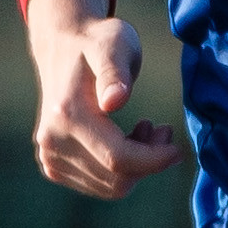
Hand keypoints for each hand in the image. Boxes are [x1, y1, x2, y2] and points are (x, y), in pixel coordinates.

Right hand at [24, 0, 184, 199]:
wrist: (62, 45)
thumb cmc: (97, 41)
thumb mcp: (115, 43)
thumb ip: (115, 71)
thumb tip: (114, 101)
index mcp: (67, 114)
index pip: (118, 158)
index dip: (154, 159)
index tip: (177, 148)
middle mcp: (52, 141)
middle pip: (116, 178)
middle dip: (148, 162)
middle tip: (163, 130)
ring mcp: (49, 156)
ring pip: (109, 186)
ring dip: (136, 166)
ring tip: (146, 130)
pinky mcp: (53, 164)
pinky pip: (98, 184)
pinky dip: (119, 170)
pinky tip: (125, 139)